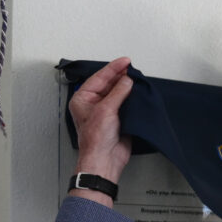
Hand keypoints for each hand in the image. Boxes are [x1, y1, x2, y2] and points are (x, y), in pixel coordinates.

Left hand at [68, 57, 133, 203]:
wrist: (105, 159)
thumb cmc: (95, 140)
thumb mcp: (106, 110)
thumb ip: (118, 92)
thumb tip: (127, 80)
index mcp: (83, 99)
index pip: (99, 78)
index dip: (113, 68)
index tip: (125, 61)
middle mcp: (94, 104)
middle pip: (108, 84)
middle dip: (120, 76)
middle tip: (132, 69)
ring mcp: (106, 111)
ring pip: (118, 93)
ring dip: (127, 87)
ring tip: (137, 78)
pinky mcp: (118, 119)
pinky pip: (126, 104)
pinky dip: (133, 98)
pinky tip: (138, 93)